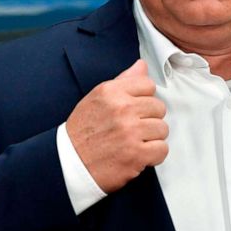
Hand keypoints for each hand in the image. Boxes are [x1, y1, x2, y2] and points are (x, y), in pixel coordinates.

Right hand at [66, 59, 168, 193]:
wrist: (68, 164)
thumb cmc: (83, 132)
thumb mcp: (97, 99)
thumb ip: (123, 81)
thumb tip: (142, 66)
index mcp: (111, 92)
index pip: (148, 85)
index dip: (144, 99)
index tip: (134, 109)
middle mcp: (121, 109)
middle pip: (159, 107)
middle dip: (148, 119)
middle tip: (132, 129)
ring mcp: (129, 132)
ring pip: (162, 128)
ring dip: (151, 138)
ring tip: (134, 142)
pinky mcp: (135, 154)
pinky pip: (162, 149)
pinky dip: (153, 155)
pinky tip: (138, 155)